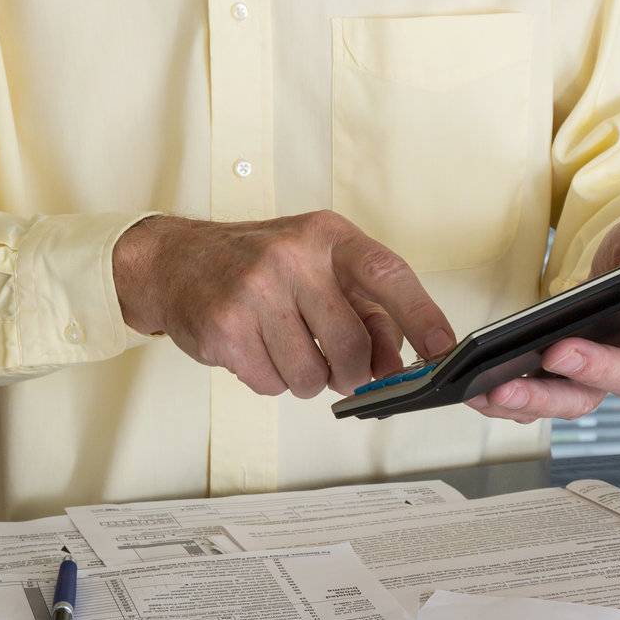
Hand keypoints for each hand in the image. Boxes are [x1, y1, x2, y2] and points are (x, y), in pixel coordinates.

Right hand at [111, 210, 455, 397]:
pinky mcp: (224, 327)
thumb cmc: (257, 265)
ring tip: (284, 347)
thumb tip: (397, 363)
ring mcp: (254, 291)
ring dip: (305, 378)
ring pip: (310, 376)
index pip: (387, 275)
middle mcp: (291, 257)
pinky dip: (270, 379)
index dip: (422, 317)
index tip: (443, 352)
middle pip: (350, 346)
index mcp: (325, 235)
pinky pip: (271, 384)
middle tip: (336, 367)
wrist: (175, 261)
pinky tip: (254, 348)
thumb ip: (362, 306)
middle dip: (350, 373)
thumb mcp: (315, 264)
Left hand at [466, 211, 619, 422]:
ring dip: (540, 398)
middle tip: (557, 351)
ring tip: (498, 386)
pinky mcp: (571, 384)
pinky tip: (478, 390)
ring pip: (581, 399)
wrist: (617, 284)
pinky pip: (544, 401)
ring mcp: (608, 376)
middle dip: (593, 365)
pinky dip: (513, 402)